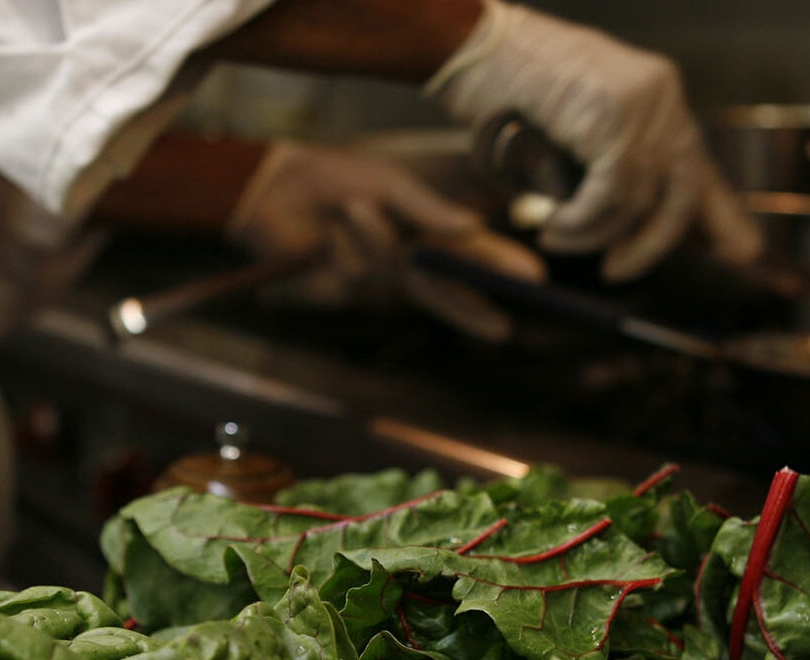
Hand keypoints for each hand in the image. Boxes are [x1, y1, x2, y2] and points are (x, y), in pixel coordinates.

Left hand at [227, 141, 545, 341]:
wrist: (275, 187)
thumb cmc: (334, 178)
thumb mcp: (390, 183)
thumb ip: (429, 209)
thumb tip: (475, 225)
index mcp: (421, 233)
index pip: (468, 256)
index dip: (498, 268)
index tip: (534, 279)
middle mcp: (403, 264)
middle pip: (446, 294)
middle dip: (472, 311)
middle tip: (504, 331)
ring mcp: (374, 283)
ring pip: (394, 275)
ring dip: (374, 236)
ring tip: (350, 207)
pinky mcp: (343, 295)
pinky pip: (361, 276)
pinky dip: (347, 247)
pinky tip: (327, 234)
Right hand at [425, 0, 761, 280]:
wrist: (469, 46)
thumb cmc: (507, 88)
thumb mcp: (574, 131)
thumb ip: (608, 167)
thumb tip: (629, 224)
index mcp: (658, 97)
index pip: (701, 167)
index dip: (719, 218)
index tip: (738, 254)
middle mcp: (661, 96)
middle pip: (685, 190)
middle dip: (655, 243)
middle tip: (618, 270)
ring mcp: (641, 102)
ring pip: (640, 199)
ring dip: (596, 234)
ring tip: (558, 238)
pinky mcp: (613, 115)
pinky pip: (611, 193)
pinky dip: (582, 221)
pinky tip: (553, 225)